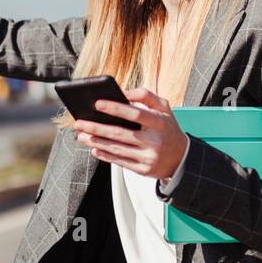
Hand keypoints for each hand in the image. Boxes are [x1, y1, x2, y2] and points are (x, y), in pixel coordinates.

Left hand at [73, 87, 188, 178]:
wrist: (182, 158)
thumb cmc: (168, 129)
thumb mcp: (165, 108)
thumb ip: (146, 96)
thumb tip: (123, 92)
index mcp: (160, 123)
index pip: (135, 113)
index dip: (115, 108)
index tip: (97, 103)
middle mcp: (154, 141)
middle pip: (120, 133)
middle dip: (96, 128)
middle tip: (79, 123)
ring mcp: (148, 157)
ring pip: (116, 149)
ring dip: (96, 142)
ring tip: (81, 135)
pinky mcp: (143, 170)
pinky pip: (119, 162)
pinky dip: (104, 155)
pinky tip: (94, 149)